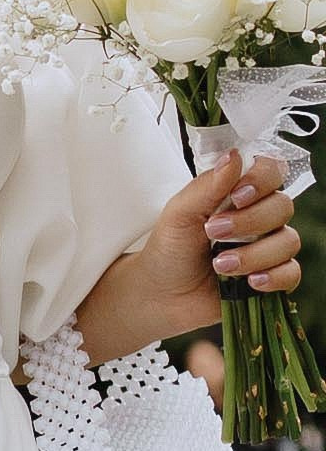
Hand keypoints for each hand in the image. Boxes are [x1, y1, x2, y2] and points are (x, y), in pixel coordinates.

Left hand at [77, 150, 304, 365]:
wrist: (160, 294)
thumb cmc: (169, 249)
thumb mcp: (180, 214)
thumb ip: (208, 186)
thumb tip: (233, 156)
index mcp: (239, 195)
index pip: (272, 172)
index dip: (263, 180)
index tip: (238, 195)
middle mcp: (260, 218)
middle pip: (283, 206)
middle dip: (250, 221)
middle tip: (214, 232)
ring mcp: (268, 248)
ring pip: (288, 241)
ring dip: (255, 254)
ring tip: (220, 264)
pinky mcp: (271, 278)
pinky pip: (292, 273)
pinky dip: (274, 277)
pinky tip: (250, 282)